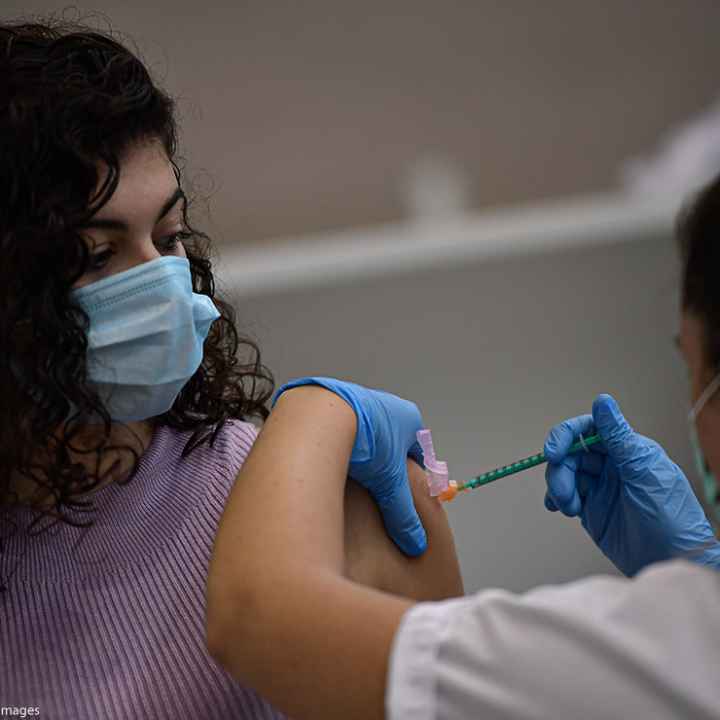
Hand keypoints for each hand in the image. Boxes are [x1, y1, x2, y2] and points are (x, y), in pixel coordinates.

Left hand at [273, 377, 427, 555]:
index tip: (405, 497)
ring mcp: (359, 403)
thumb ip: (403, 513)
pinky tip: (333, 465)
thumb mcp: (390, 481)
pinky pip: (342, 432)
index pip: (420, 453)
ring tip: (353, 479)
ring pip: (367, 439)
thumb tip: (415, 542)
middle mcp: (386, 406)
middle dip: (386, 468)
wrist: (320, 414)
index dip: (415, 478)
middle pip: (392, 446)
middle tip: (376, 490)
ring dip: (362, 457)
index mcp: (409, 418)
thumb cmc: (365, 437)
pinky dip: (341, 448)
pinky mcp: (334, 407)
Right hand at [544, 393, 719, 575]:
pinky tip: (558, 508)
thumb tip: (602, 400)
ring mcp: (600, 486)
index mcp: (627, 449)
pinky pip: (565, 495)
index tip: (553, 452)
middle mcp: (611, 465)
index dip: (566, 435)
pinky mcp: (591, 508)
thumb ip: (618, 437)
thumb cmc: (670, 516)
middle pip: (571, 453)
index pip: (588, 429)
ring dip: (559, 487)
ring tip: (568, 507)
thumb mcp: (644, 472)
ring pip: (565, 474)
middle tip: (563, 493)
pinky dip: (556, 499)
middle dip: (560, 470)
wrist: (672, 561)